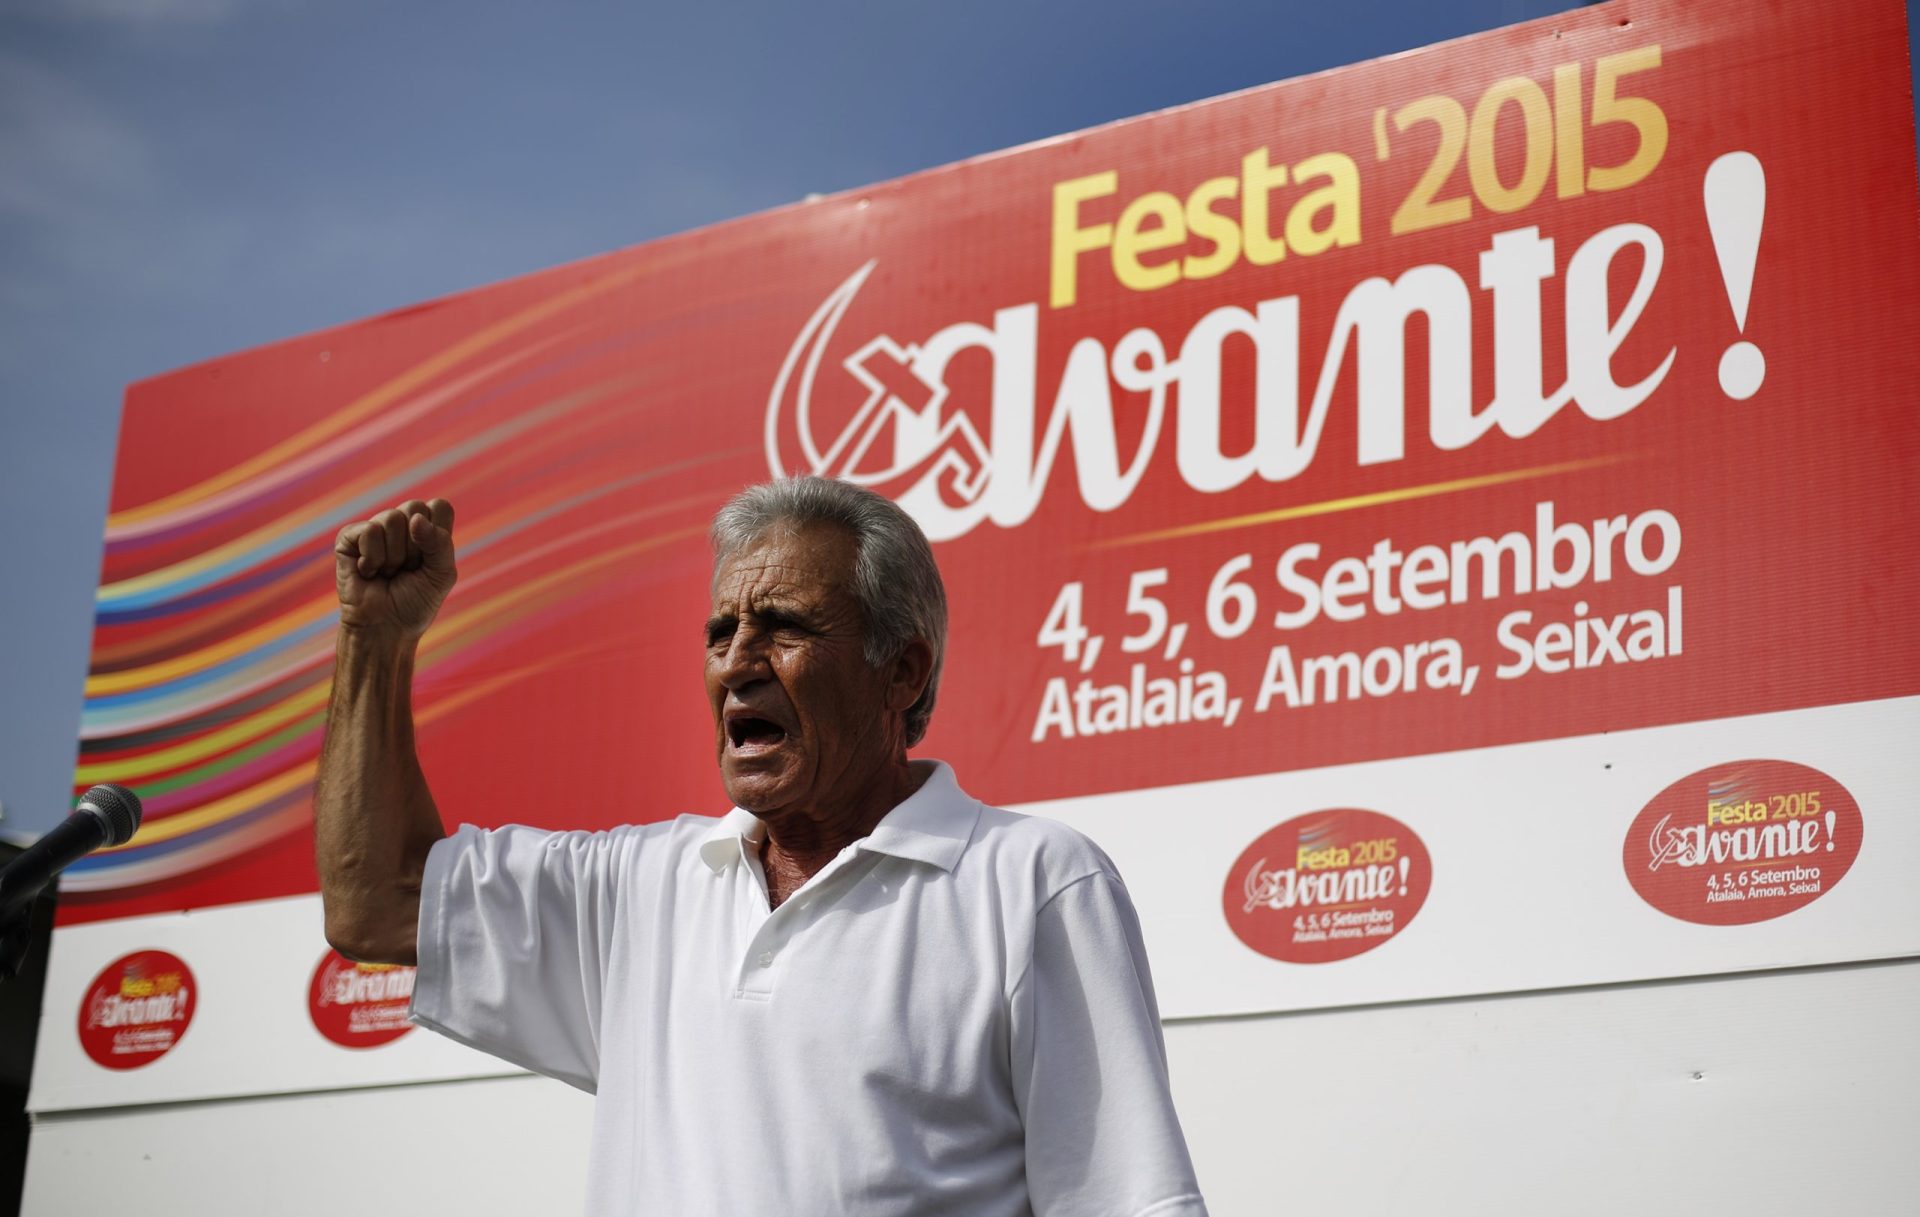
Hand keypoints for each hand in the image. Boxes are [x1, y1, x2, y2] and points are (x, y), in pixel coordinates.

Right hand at [334, 499, 456, 637]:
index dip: (438, 535)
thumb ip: (440, 543)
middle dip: (415, 547)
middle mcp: (401, 525)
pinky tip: (368, 572)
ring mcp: (374, 529)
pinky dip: (373, 558)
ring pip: (391, 518)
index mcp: (427, 528)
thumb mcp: (442, 574)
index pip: (439, 506)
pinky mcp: (349, 538)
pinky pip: (369, 531)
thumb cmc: (415, 602)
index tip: (429, 561)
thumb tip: (416, 519)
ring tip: (387, 572)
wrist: (385, 628)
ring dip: (394, 556)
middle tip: (407, 569)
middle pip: (414, 508)